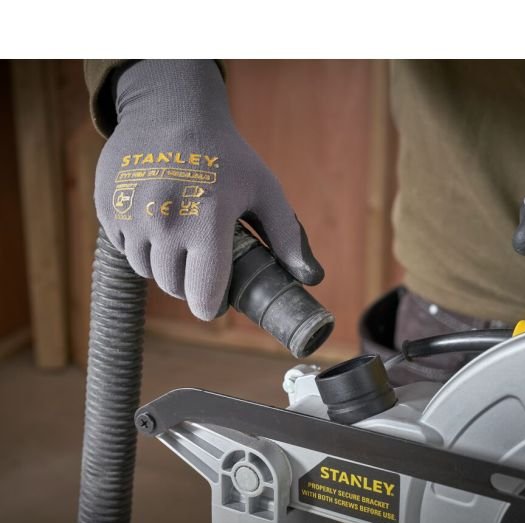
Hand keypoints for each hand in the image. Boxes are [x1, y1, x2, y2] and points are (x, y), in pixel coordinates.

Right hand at [95, 60, 322, 319]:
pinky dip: (140, 244)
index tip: (215, 303)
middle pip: (173, 286)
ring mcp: (132, 216)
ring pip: (146, 270)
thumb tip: (311, 278)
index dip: (211, 306)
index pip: (203, 295)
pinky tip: (156, 220)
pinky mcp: (109, 208)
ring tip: (180, 241)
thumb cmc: (226, 154)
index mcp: (207, 223)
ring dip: (164, 266)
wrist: (171, 109)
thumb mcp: (265, 190)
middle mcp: (165, 223)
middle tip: (201, 266)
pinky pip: (124, 247)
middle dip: (190, 285)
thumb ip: (287, 236)